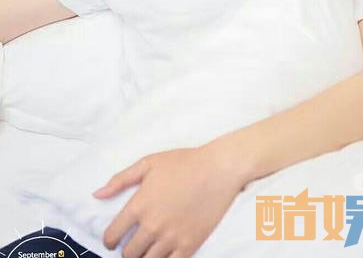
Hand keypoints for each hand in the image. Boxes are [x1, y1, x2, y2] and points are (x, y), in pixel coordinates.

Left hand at [92, 146, 245, 257]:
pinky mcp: (190, 245)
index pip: (113, 234)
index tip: (112, 240)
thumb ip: (120, 180)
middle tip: (131, 246)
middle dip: (126, 252)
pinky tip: (162, 255)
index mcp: (139, 205)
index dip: (109, 240)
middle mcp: (152, 225)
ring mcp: (171, 237)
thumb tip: (97, 194)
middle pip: (129, 254)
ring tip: (146, 252)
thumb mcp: (149, 163)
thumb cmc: (184, 162)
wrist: (218, 169)